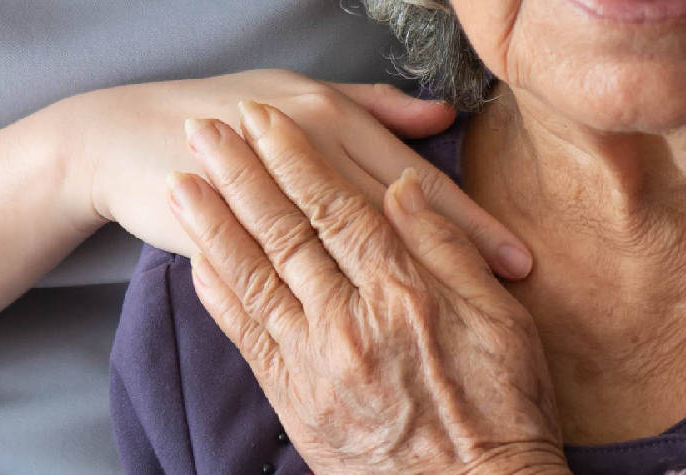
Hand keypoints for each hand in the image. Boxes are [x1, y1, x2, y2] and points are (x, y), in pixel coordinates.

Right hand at [42, 69, 532, 277]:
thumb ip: (373, 110)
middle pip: (396, 212)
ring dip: (398, 285)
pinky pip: (283, 281)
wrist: (124, 135)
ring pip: (347, 246)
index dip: (468, 221)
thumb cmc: (226, 114)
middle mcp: (300, 149)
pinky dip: (323, 306)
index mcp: (327, 114)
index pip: (414, 178)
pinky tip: (353, 330)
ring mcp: (264, 195)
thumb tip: (440, 119)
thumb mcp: (302, 97)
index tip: (516, 257)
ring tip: (447, 324)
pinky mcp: (227, 235)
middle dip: (454, 253)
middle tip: (508, 290)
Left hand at [167, 101, 568, 473]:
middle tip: (205, 131)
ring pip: (255, 277)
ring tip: (182, 182)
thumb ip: (447, 249)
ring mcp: (316, 363)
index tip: (267, 121)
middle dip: (241, 175)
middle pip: (286, 232)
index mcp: (405, 293)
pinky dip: (220, 294)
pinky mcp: (295, 401)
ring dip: (214, 224)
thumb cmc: (503, 411)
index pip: (339, 207)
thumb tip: (405, 189)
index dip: (297, 159)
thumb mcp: (500, 320)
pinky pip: (247, 336)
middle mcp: (350, 322)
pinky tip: (198, 260)